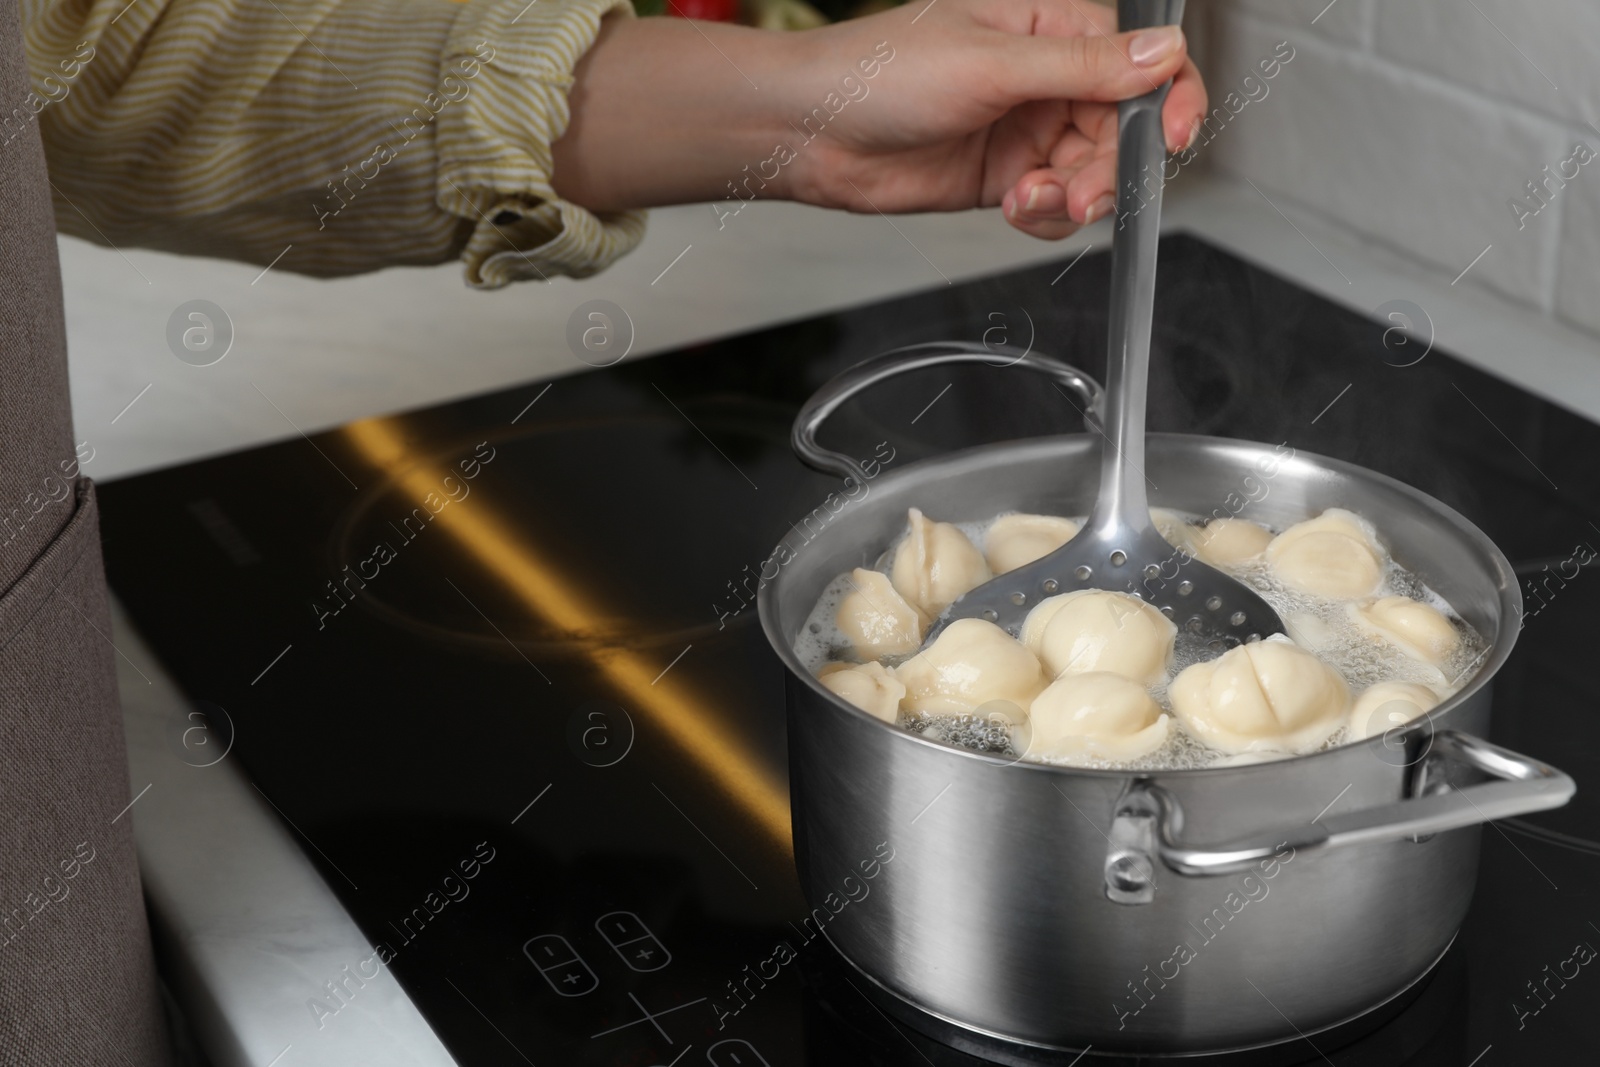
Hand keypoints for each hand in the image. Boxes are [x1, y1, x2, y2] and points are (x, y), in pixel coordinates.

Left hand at [551, 2, 1206, 242]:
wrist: (811, 133)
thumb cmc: (878, 73)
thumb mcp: (990, 63)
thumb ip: (1082, 66)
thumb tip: (1163, 54)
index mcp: (1051, 26)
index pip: (1140, 60)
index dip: (1169, 97)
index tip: (1176, 133)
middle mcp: (1046, 78)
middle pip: (1123, 129)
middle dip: (1112, 166)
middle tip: (1084, 191)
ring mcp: (1026, 130)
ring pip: (1092, 173)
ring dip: (1075, 195)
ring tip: (1033, 199)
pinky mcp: (1005, 178)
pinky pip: (1053, 205)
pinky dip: (1045, 215)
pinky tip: (1015, 206)